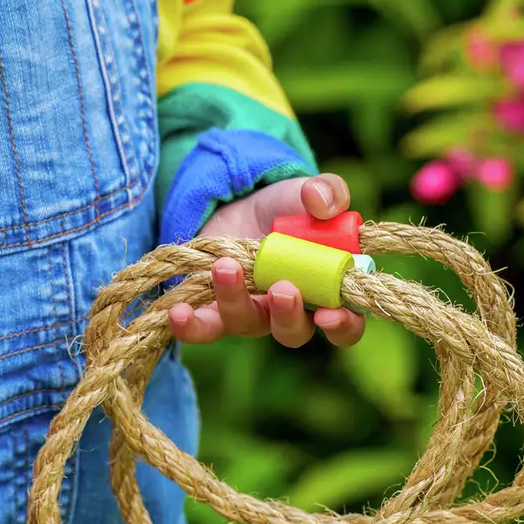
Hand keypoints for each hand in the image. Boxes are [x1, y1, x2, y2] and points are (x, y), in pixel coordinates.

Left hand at [168, 173, 365, 347]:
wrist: (239, 205)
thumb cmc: (285, 207)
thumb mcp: (307, 192)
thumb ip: (327, 191)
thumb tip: (323, 202)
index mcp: (326, 291)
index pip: (345, 324)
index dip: (342, 326)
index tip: (330, 314)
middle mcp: (291, 312)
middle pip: (293, 333)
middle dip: (288, 316)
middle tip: (281, 289)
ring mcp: (252, 314)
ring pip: (247, 325)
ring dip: (235, 301)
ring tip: (225, 266)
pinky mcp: (215, 311)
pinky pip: (204, 329)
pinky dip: (191, 326)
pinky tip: (177, 311)